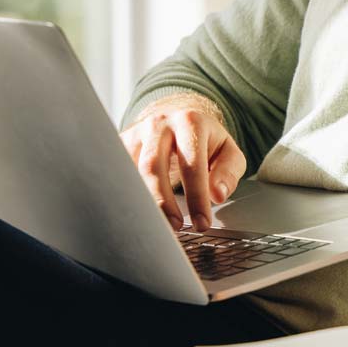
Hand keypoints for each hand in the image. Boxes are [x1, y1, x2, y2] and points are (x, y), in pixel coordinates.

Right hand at [119, 94, 247, 229]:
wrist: (178, 118)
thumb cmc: (205, 141)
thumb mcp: (227, 152)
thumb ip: (228, 172)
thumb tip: (217, 194)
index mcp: (190, 122)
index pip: (192, 164)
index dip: (197, 197)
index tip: (202, 224)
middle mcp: (159, 123)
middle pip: (152, 165)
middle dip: (162, 202)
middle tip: (175, 227)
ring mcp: (136, 132)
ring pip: (129, 170)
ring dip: (141, 202)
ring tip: (156, 226)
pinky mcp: (121, 144)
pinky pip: (118, 172)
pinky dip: (125, 195)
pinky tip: (137, 212)